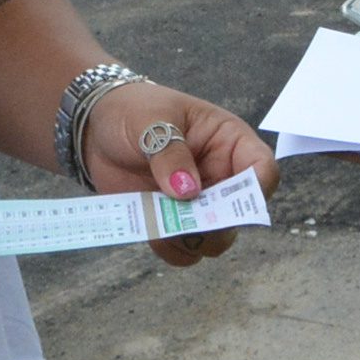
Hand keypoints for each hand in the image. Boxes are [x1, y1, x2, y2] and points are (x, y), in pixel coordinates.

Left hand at [81, 79, 274, 266]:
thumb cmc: (133, 110)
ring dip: (191, 239)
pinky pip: (183, 249)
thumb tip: (188, 191)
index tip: (231, 203)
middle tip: (186, 219)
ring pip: (214, 239)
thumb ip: (171, 153)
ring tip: (161, 221)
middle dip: (216, 224)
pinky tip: (150, 227)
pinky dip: (169, 247)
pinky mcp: (172, 221)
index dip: (256, 190)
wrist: (96, 126)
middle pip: (239, 215)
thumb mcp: (151, 121)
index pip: (263, 169)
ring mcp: (197, 202)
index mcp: (229, 142)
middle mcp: (220, 176)